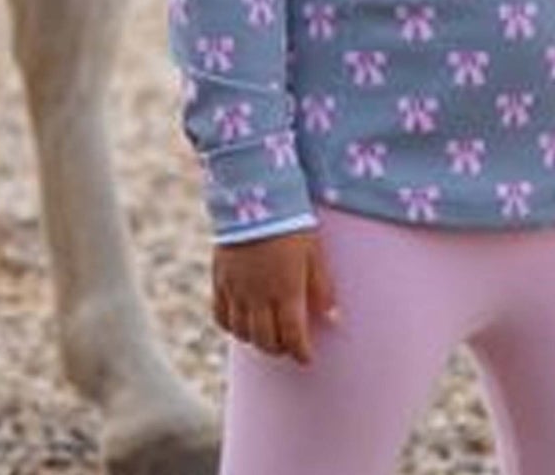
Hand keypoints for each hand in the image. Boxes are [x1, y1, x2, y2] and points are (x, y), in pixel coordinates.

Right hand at [212, 228, 340, 365]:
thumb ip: (322, 287)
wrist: (252, 196)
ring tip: (268, 334)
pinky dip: (233, 326)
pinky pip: (221, 317)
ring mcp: (236, 289)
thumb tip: (334, 319)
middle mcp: (259, 295)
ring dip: (257, 340)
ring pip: (242, 333)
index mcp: (286, 289)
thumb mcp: (314, 251)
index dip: (301, 352)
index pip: (293, 335)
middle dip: (280, 348)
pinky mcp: (219, 280)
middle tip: (289, 344)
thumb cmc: (291, 221)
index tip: (307, 358)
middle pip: (266, 340)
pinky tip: (243, 322)